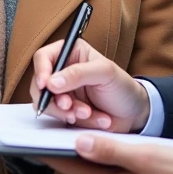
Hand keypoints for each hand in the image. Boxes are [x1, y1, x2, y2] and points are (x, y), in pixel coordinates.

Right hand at [30, 38, 149, 131]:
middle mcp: (62, 71)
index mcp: (71, 53)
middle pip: (39, 84)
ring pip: (46, 103)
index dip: (41, 71)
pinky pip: (58, 118)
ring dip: (66, 111)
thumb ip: (78, 74)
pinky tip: (92, 118)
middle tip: (69, 106)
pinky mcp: (65, 111)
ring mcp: (62, 93)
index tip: (45, 85)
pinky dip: (73, 120)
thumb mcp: (105, 73)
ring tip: (87, 113)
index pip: (43, 57)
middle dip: (54, 98)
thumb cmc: (122, 87)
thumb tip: (52, 82)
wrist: (134, 114)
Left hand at [43, 135, 172, 173]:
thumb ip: (110, 150)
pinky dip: (114, 170)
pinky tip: (122, 158)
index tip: (35, 142)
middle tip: (65, 132)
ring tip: (94, 139)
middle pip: (86, 172)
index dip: (53, 152)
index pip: (72, 167)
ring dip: (98, 160)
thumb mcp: (144, 155)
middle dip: (77, 153)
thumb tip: (80, 143)